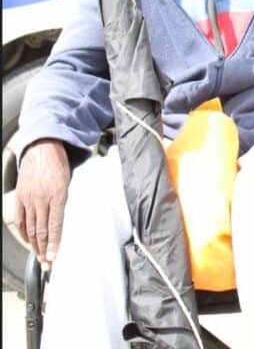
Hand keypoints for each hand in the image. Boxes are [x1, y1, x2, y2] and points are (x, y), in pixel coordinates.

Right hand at [14, 139, 70, 271]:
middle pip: (42, 231)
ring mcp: (29, 198)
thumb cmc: (60, 162)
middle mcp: (42, 198)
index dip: (54, 244)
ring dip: (35, 245)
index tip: (54, 259)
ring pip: (31, 228)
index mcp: (58, 194)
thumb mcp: (71, 179)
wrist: (42, 146)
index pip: (55, 225)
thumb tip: (74, 215)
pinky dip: (24, 232)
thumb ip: (69, 198)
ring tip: (40, 258)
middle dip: (45, 251)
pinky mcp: (20, 196)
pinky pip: (20, 219)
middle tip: (48, 265)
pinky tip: (28, 240)